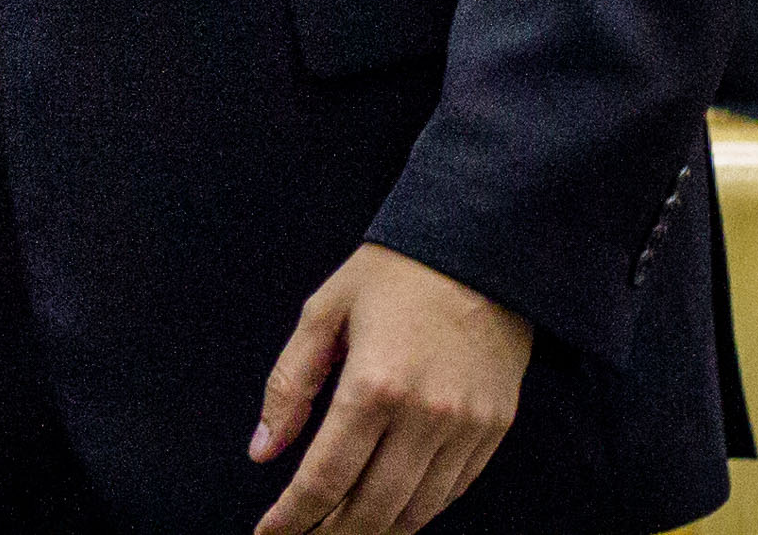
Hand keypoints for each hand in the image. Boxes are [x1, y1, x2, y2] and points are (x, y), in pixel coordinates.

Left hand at [249, 244, 533, 534]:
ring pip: (415, 510)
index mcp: (373, 385)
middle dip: (330, 534)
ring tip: (339, 532)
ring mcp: (467, 428)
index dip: (292, 517)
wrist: (480, 251)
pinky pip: (451, 491)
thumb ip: (289, 384)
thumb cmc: (392, 276)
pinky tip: (389, 511)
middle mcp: (425, 416)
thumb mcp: (323, 313)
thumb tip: (262, 450)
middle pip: (371, 507)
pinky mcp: (495, 430)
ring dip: (374, 531)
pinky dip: (417, 511)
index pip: (326, 477)